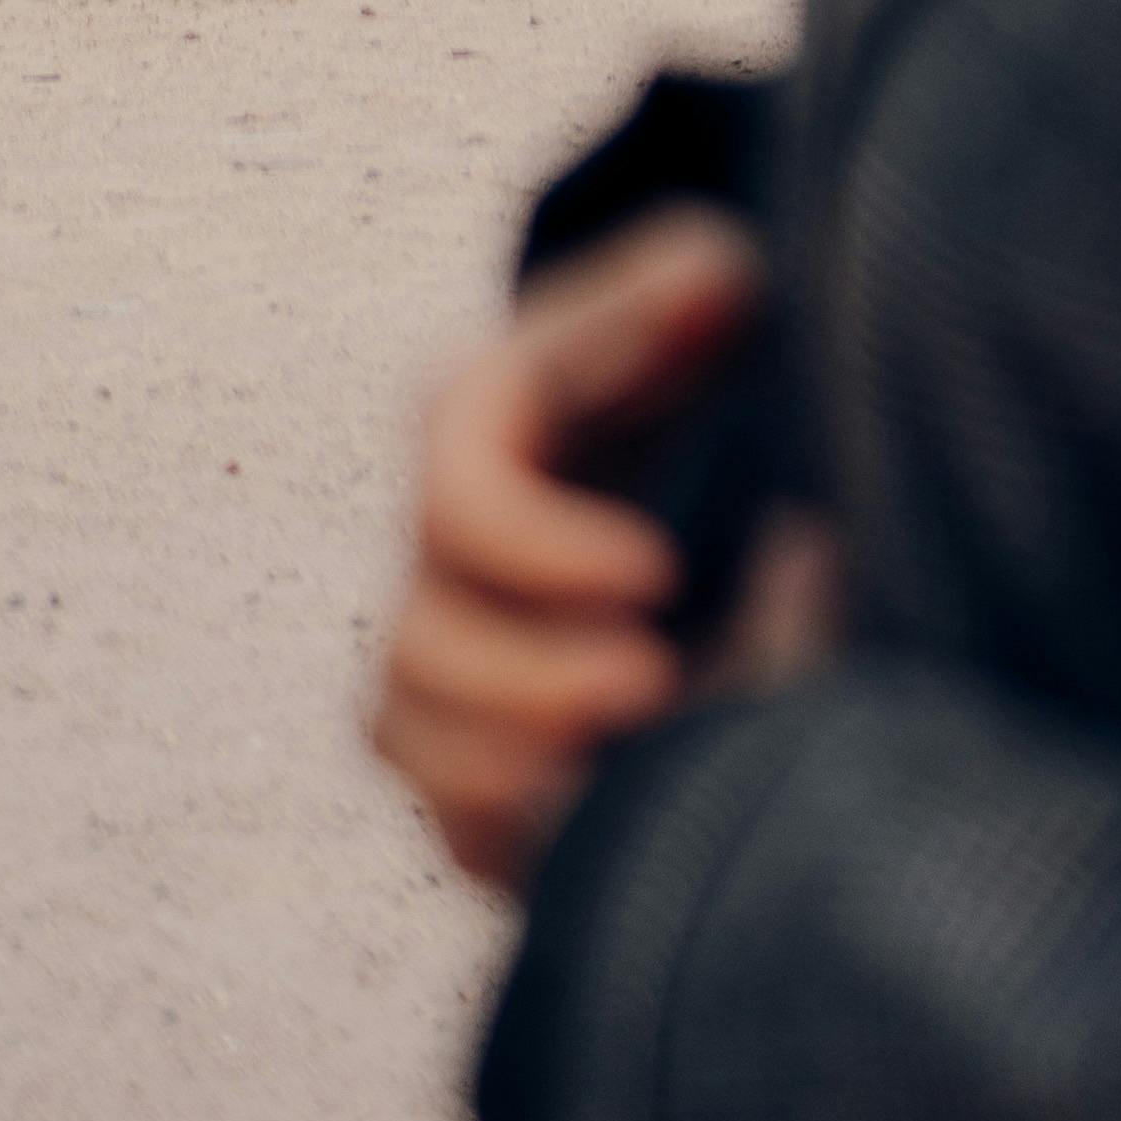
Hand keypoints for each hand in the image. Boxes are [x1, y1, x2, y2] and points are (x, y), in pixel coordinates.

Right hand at [367, 208, 767, 900]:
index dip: (540, 553)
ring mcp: (443, 650)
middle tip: (657, 685)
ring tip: (639, 759)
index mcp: (472, 420)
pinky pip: (445, 819)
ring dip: (509, 770)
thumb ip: (695, 289)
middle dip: (530, 684)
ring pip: (407, 736)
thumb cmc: (704, 357)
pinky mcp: (472, 748)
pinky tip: (609, 810)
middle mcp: (436, 542)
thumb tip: (710, 289)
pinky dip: (516, 831)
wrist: (712, 451)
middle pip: (419, 647)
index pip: (458, 503)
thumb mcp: (713, 301)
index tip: (657, 572)